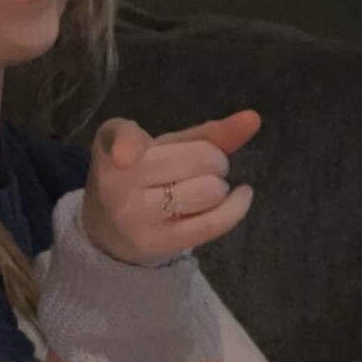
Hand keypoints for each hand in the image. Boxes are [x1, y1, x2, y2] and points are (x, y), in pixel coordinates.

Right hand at [80, 109, 260, 265]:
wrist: (109, 228)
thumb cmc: (141, 175)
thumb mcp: (163, 145)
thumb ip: (206, 132)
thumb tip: (253, 119)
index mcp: (113, 143)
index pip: (123, 140)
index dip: (126, 146)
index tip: (125, 156)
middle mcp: (117, 182)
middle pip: (201, 159)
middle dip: (213, 160)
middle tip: (197, 169)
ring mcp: (134, 216)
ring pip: (210, 191)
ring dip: (218, 186)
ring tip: (201, 188)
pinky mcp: (155, 242)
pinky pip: (212, 223)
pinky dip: (236, 207)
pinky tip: (241, 196)